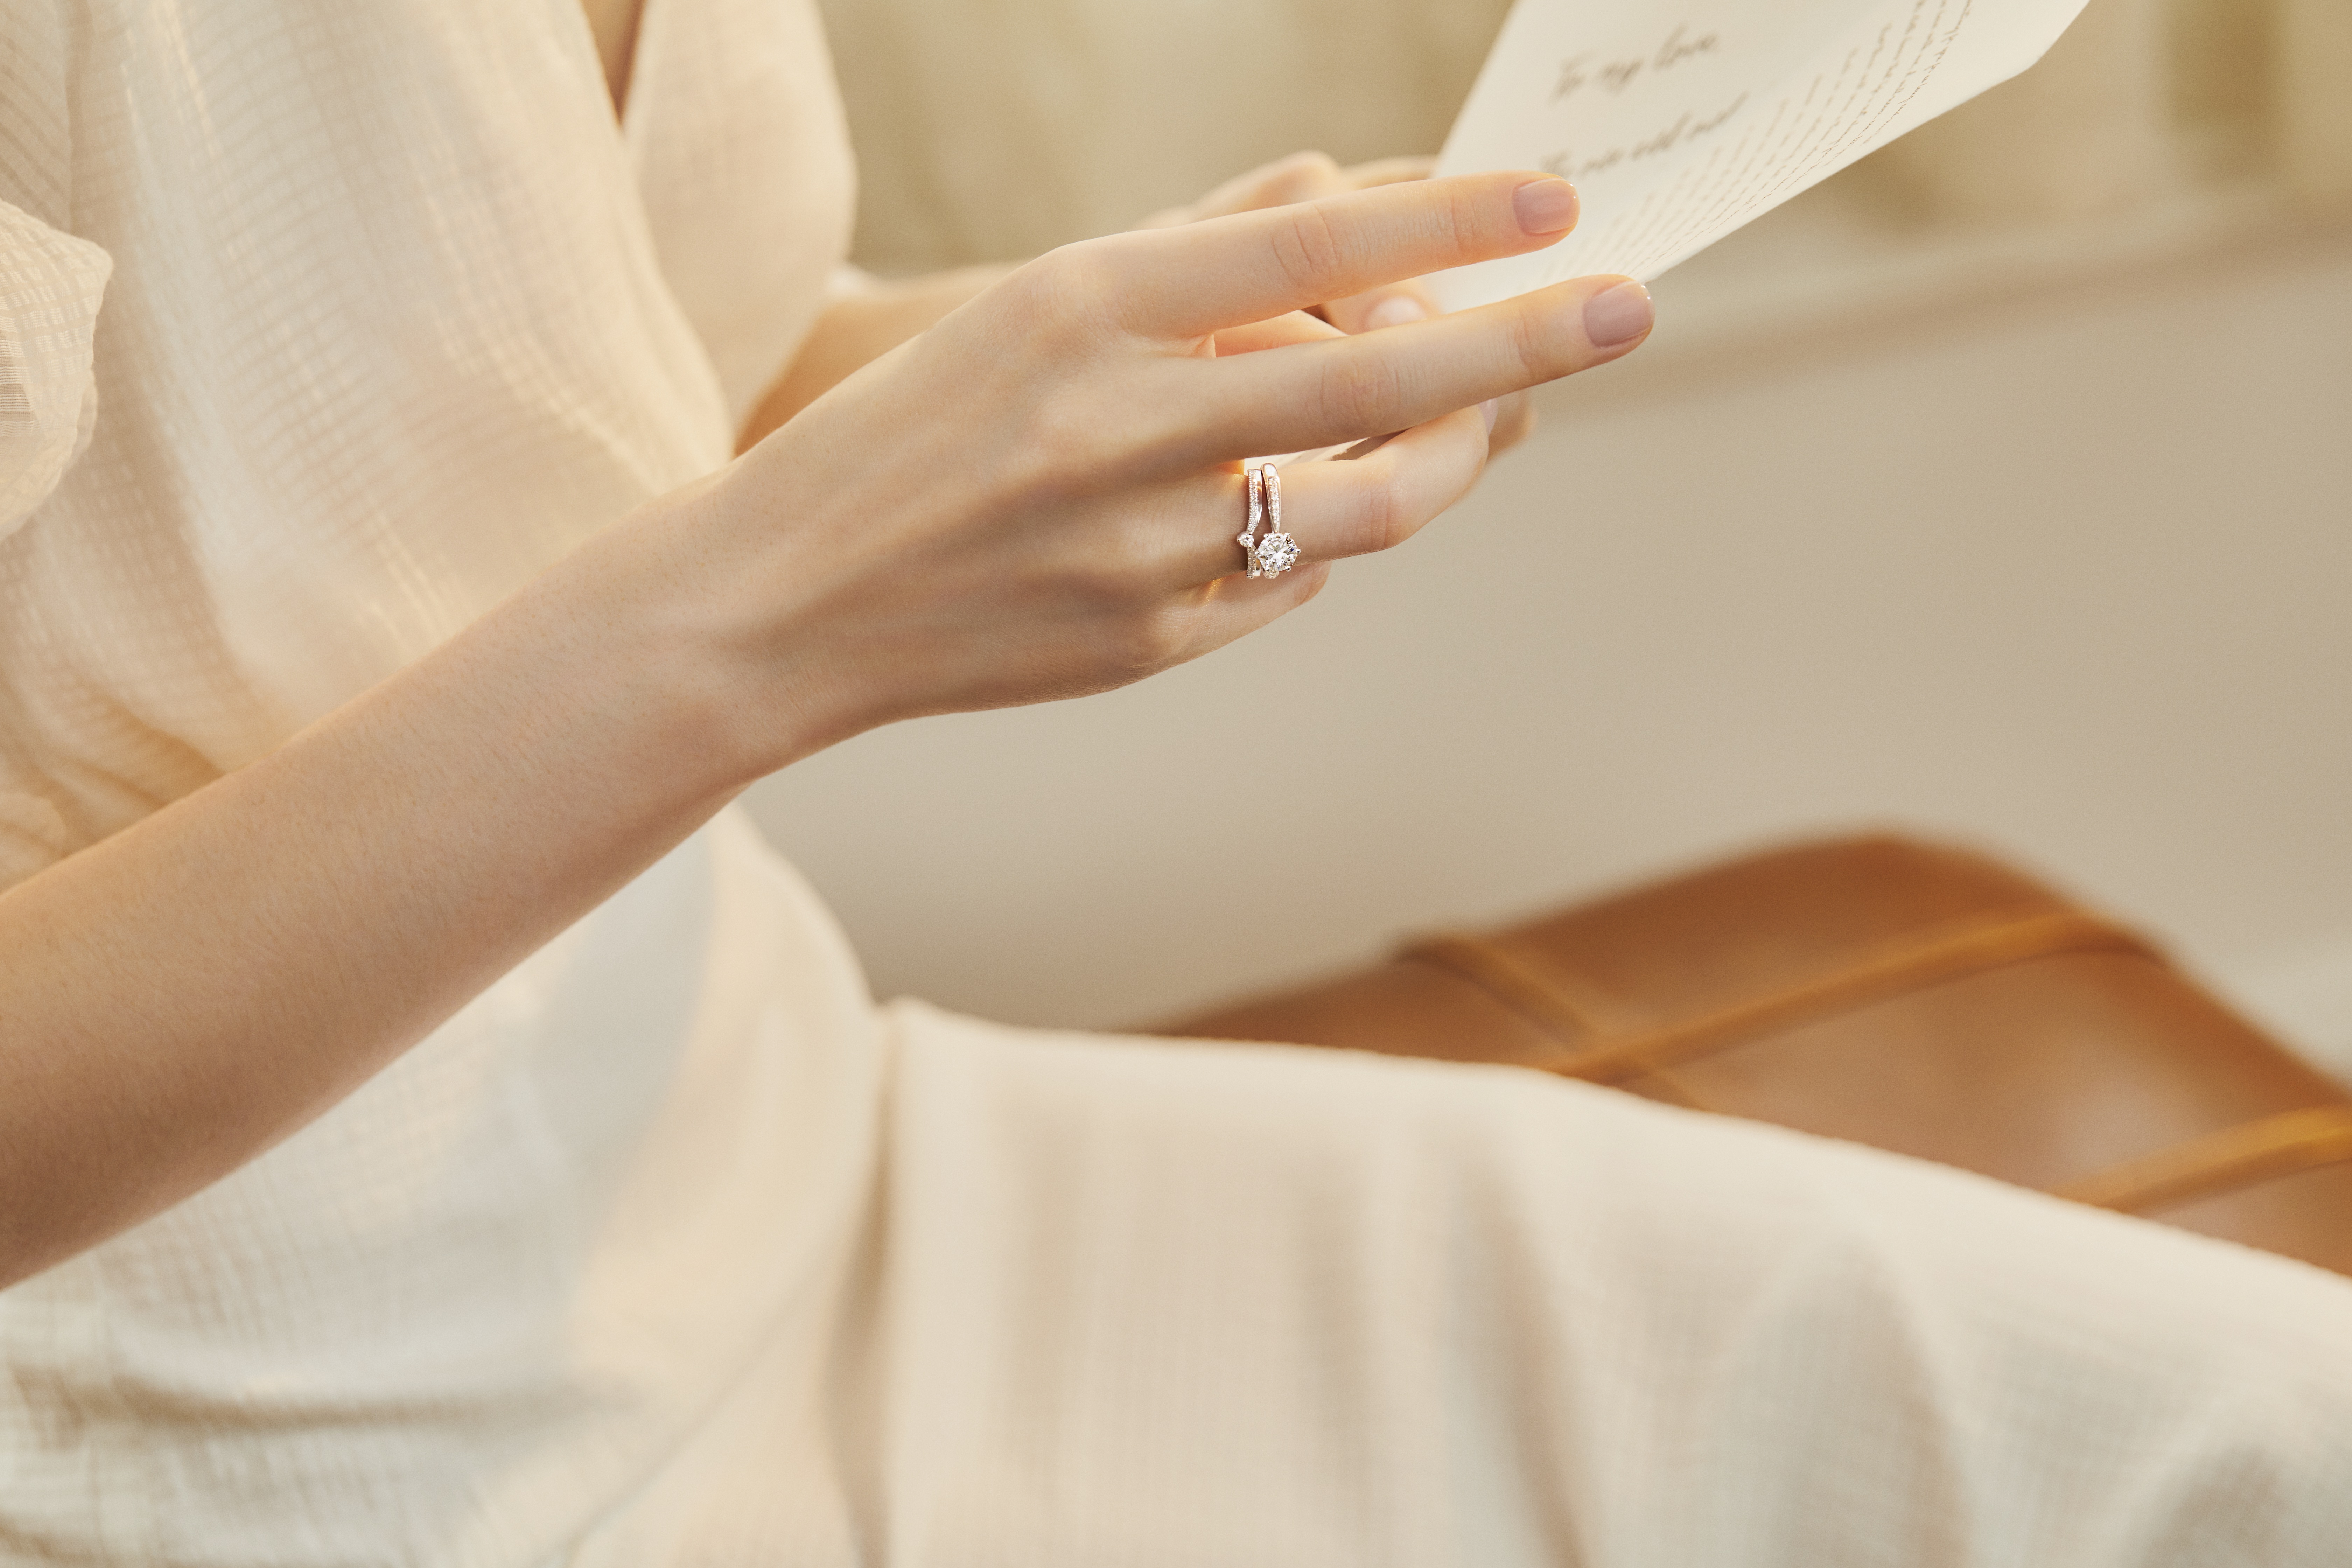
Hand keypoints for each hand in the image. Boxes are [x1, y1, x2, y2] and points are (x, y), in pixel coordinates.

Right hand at [636, 171, 1652, 772]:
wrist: (782, 603)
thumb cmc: (911, 436)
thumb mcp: (1027, 305)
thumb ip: (1193, 253)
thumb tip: (1357, 204)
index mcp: (1083, 312)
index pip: (1309, 248)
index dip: (1450, 221)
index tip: (1556, 200)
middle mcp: (1122, 429)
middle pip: (1375, 384)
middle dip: (1522, 344)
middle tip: (1627, 307)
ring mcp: (1142, 552)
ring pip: (1366, 508)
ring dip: (1454, 459)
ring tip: (1494, 419)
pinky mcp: (1151, 645)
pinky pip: (1290, 583)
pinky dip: (1319, 538)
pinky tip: (1294, 507)